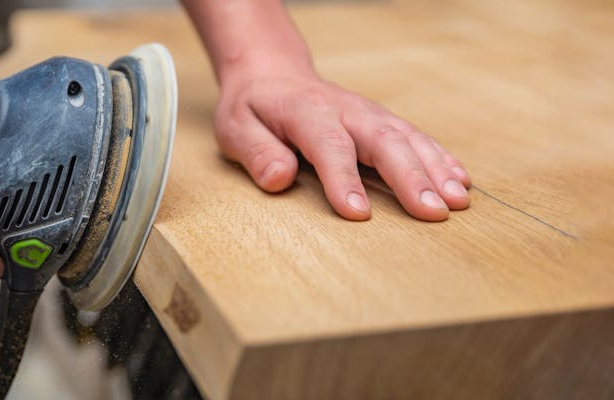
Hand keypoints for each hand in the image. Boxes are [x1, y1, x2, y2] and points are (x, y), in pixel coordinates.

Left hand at [215, 69, 470, 221]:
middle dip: (410, 177)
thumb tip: (278, 179)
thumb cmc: (253, 108)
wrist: (273, 74)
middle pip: (382, 141)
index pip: (328, 145)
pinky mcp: (381, 121)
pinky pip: (416, 136)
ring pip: (407, 138)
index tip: (358, 213)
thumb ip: (256, 152)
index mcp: (305, 112)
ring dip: (434, 169)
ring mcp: (367, 113)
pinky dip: (440, 157)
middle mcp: (344, 110)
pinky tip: (460, 180)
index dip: (343, 178)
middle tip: (432, 212)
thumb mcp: (236, 128)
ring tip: (457, 201)